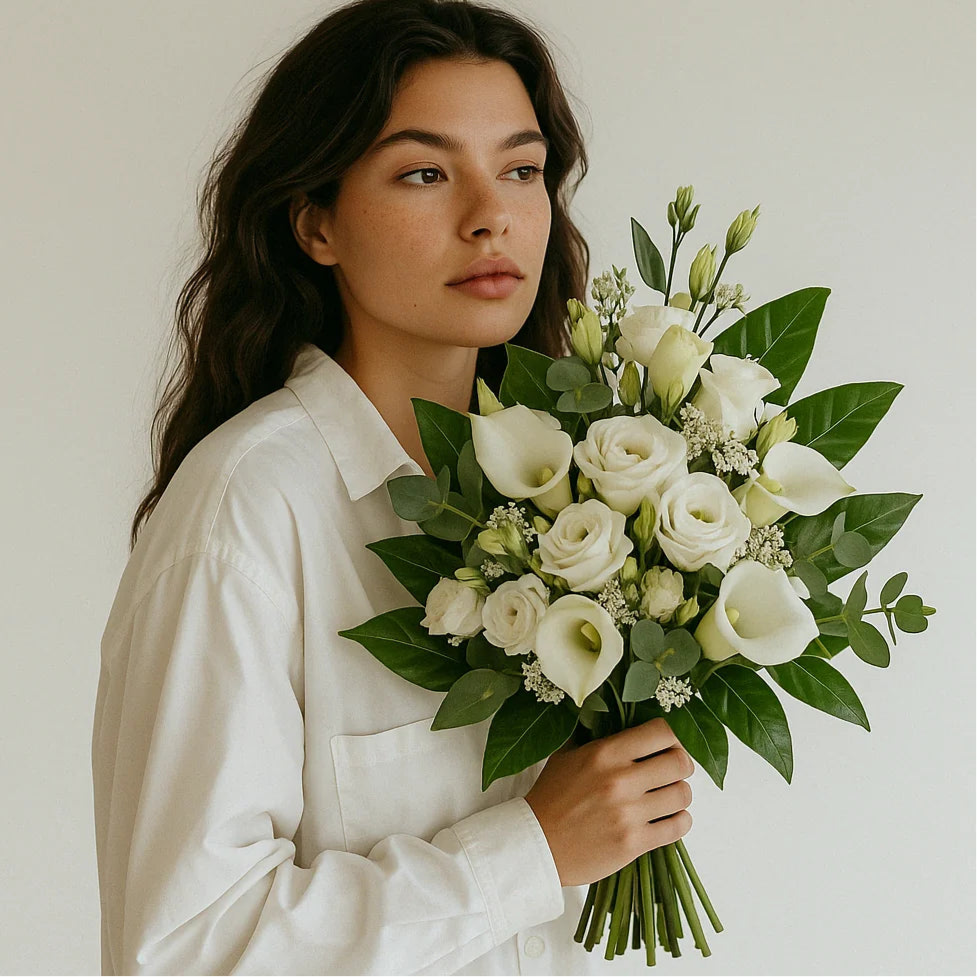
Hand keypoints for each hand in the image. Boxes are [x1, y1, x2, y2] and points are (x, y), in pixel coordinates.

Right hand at [524, 717, 693, 886]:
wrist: (536, 842)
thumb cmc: (552, 796)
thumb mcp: (569, 754)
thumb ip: (598, 736)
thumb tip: (620, 716)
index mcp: (605, 753)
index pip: (662, 732)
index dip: (671, 737)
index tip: (667, 745)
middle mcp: (620, 780)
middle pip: (680, 763)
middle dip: (681, 765)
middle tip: (672, 771)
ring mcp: (629, 813)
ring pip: (683, 795)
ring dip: (680, 794)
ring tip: (668, 796)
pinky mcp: (634, 843)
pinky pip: (678, 827)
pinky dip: (680, 821)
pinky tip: (668, 818)